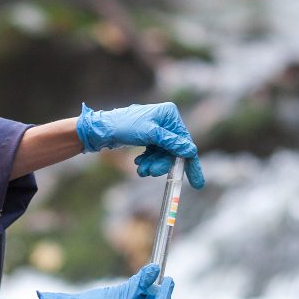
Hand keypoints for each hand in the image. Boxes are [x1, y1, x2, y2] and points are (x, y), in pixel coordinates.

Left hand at [76, 102, 204, 188]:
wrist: (101, 130)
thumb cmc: (124, 126)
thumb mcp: (150, 135)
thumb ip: (171, 143)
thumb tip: (191, 151)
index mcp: (170, 114)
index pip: (185, 142)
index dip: (190, 163)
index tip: (197, 184)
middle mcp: (166, 120)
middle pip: (174, 150)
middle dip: (162, 164)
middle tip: (150, 173)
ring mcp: (158, 129)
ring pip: (163, 154)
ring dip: (153, 164)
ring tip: (141, 169)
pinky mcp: (149, 137)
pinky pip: (155, 153)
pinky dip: (148, 161)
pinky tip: (139, 163)